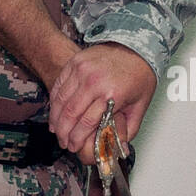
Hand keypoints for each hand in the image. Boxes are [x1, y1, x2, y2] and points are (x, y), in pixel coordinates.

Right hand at [49, 42, 156, 163]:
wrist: (136, 47)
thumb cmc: (139, 75)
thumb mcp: (141, 104)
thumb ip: (130, 128)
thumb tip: (122, 147)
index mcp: (111, 94)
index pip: (87, 122)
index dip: (77, 138)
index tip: (74, 147)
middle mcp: (95, 81)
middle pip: (71, 114)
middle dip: (64, 133)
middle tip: (63, 143)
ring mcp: (82, 70)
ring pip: (61, 100)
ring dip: (56, 119)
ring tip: (56, 131)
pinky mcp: (75, 63)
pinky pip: (59, 85)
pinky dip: (54, 101)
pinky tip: (55, 113)